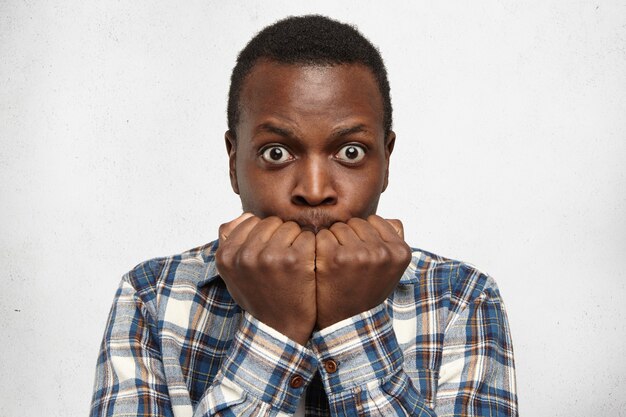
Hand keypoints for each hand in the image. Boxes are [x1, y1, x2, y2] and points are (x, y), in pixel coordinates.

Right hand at [215, 213, 316, 344]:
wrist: (281, 330)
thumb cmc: (259, 298)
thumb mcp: (233, 274)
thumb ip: (231, 244)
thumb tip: (247, 215)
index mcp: (226, 256)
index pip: (251, 221)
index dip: (264, 236)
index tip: (268, 255)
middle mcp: (245, 254)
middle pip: (272, 222)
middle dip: (281, 236)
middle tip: (283, 261)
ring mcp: (270, 256)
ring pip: (291, 226)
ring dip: (297, 241)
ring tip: (294, 264)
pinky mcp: (295, 259)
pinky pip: (308, 236)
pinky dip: (312, 248)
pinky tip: (307, 266)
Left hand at [314, 215, 411, 328]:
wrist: (347, 321)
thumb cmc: (366, 290)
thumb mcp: (390, 268)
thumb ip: (393, 242)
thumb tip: (391, 219)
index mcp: (400, 252)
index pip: (374, 220)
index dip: (364, 235)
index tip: (362, 254)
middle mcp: (382, 252)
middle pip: (356, 222)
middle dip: (348, 237)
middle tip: (348, 261)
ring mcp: (359, 254)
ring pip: (339, 227)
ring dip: (333, 241)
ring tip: (338, 264)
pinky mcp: (335, 257)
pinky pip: (323, 235)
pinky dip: (319, 247)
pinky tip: (324, 264)